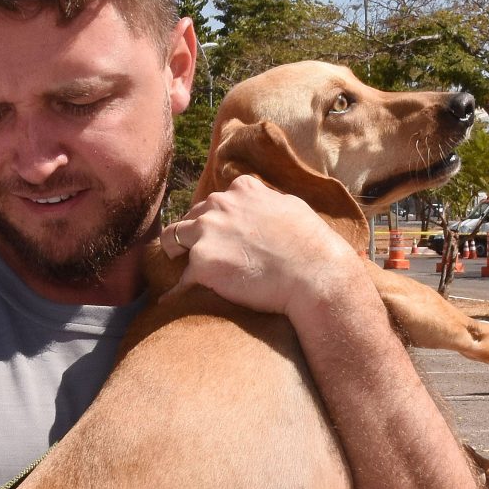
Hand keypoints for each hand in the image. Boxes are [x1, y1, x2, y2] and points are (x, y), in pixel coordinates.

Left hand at [165, 175, 354, 317]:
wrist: (315, 275)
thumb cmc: (311, 246)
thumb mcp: (291, 207)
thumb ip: (268, 202)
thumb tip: (263, 203)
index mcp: (242, 190)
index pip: (217, 200)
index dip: (218, 219)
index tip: (223, 235)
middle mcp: (219, 204)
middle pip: (193, 217)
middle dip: (197, 234)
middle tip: (206, 256)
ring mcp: (207, 233)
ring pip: (173, 238)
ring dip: (179, 253)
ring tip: (185, 269)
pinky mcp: (202, 263)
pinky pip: (180, 279)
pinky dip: (180, 289)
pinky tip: (179, 299)